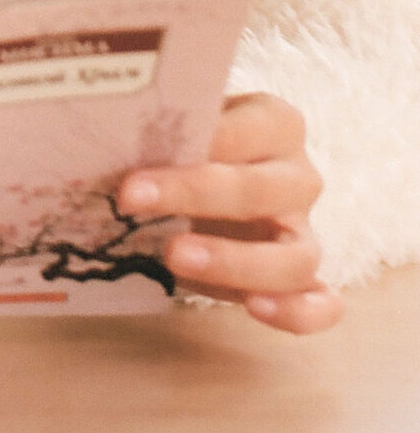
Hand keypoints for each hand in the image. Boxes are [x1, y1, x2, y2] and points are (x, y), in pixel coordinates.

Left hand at [117, 92, 341, 333]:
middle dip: (193, 193)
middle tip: (130, 197)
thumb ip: (162, 122)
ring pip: (293, 255)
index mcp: (276, 124)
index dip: (205, 138)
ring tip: (174, 257)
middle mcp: (298, 177)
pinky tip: (254, 308)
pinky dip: (297, 311)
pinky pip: (321, 305)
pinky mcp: (303, 281)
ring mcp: (304, 232)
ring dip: (234, 260)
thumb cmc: (192, 142)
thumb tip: (112, 121)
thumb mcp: (181, 121)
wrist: (210, 179)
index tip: (153, 141)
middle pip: (259, 190)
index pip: (251, 128)